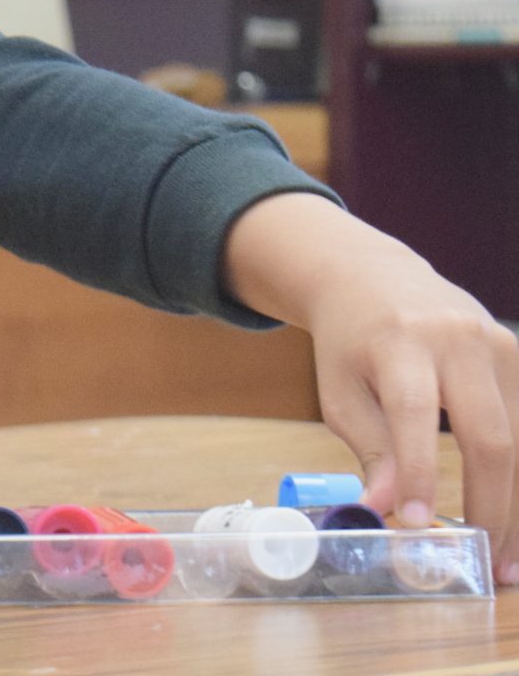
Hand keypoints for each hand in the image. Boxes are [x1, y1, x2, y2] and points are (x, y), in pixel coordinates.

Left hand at [224, 194, 518, 584]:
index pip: (414, 414)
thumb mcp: (340, 390)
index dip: (420, 472)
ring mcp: (497, 342)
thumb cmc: (351, 344)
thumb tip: (388, 511)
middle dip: (492, 504)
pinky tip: (515, 510)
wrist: (374, 280)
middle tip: (490, 561)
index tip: (419, 525)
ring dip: (517, 500)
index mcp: (398, 341)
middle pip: (489, 433)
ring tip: (508, 554)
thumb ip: (370, 448)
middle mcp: (455, 337)